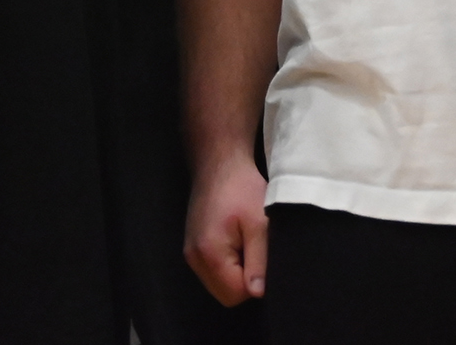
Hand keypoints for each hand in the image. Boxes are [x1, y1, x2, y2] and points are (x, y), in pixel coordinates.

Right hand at [184, 149, 270, 305]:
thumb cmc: (242, 188)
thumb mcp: (259, 222)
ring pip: (219, 283)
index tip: (265, 257)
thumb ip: (259, 260)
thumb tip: (258, 293)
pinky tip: (237, 240)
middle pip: (225, 294)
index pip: (235, 294)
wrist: (219, 163)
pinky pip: (213, 271)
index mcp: (209, 254)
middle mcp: (194, 260)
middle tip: (256, 248)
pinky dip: (228, 264)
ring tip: (247, 241)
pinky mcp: (193, 248)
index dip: (255, 283)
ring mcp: (190, 254)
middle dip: (245, 279)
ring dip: (237, 271)